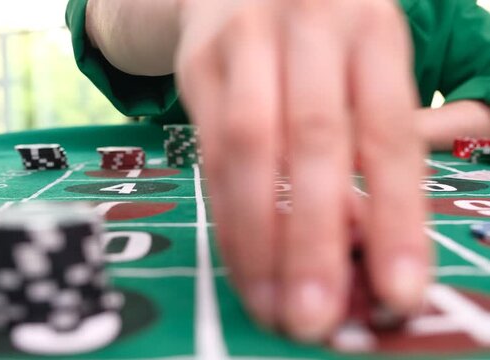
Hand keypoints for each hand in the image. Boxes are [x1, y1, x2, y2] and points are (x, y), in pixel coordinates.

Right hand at [175, 0, 430, 340]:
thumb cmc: (319, 35)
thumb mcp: (358, 64)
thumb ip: (361, 140)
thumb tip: (361, 241)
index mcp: (371, 27)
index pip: (386, 133)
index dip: (395, 217)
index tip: (398, 289)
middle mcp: (308, 26)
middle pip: (312, 142)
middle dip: (313, 239)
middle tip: (314, 317)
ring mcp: (244, 41)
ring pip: (247, 150)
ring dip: (258, 237)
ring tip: (272, 304)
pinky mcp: (196, 64)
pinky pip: (207, 149)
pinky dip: (226, 212)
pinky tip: (243, 258)